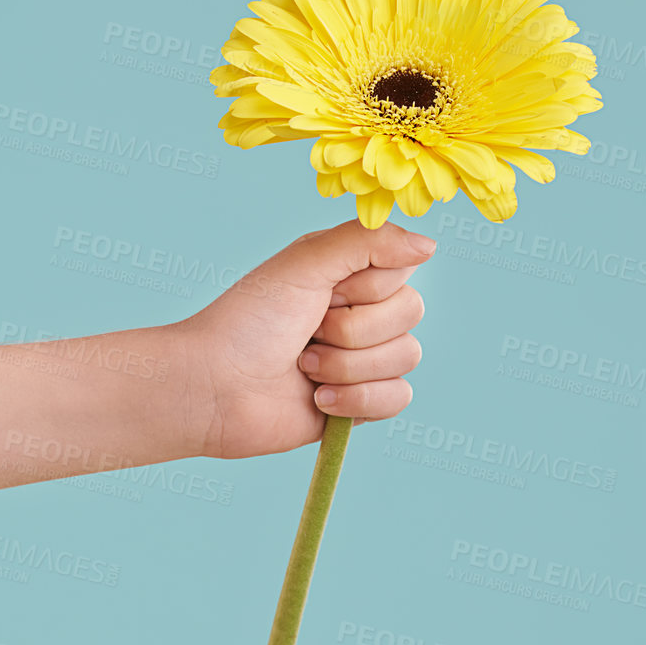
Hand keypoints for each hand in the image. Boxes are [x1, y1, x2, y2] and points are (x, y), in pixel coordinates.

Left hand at [175, 220, 434, 459]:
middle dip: (353, 330)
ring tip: (304, 368)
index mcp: (348, 272)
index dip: (367, 286)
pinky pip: (398, 398)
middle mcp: (359, 311)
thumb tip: (431, 245)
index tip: (324, 292)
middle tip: (307, 334)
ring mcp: (361, 358)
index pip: (403, 270)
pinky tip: (318, 400)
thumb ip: (369, 242)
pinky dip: (357, 400)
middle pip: (410, 314)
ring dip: (348, 366)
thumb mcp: (306, 264)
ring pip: (406, 357)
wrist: (214, 389)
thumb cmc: (248, 321)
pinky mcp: (359, 402)